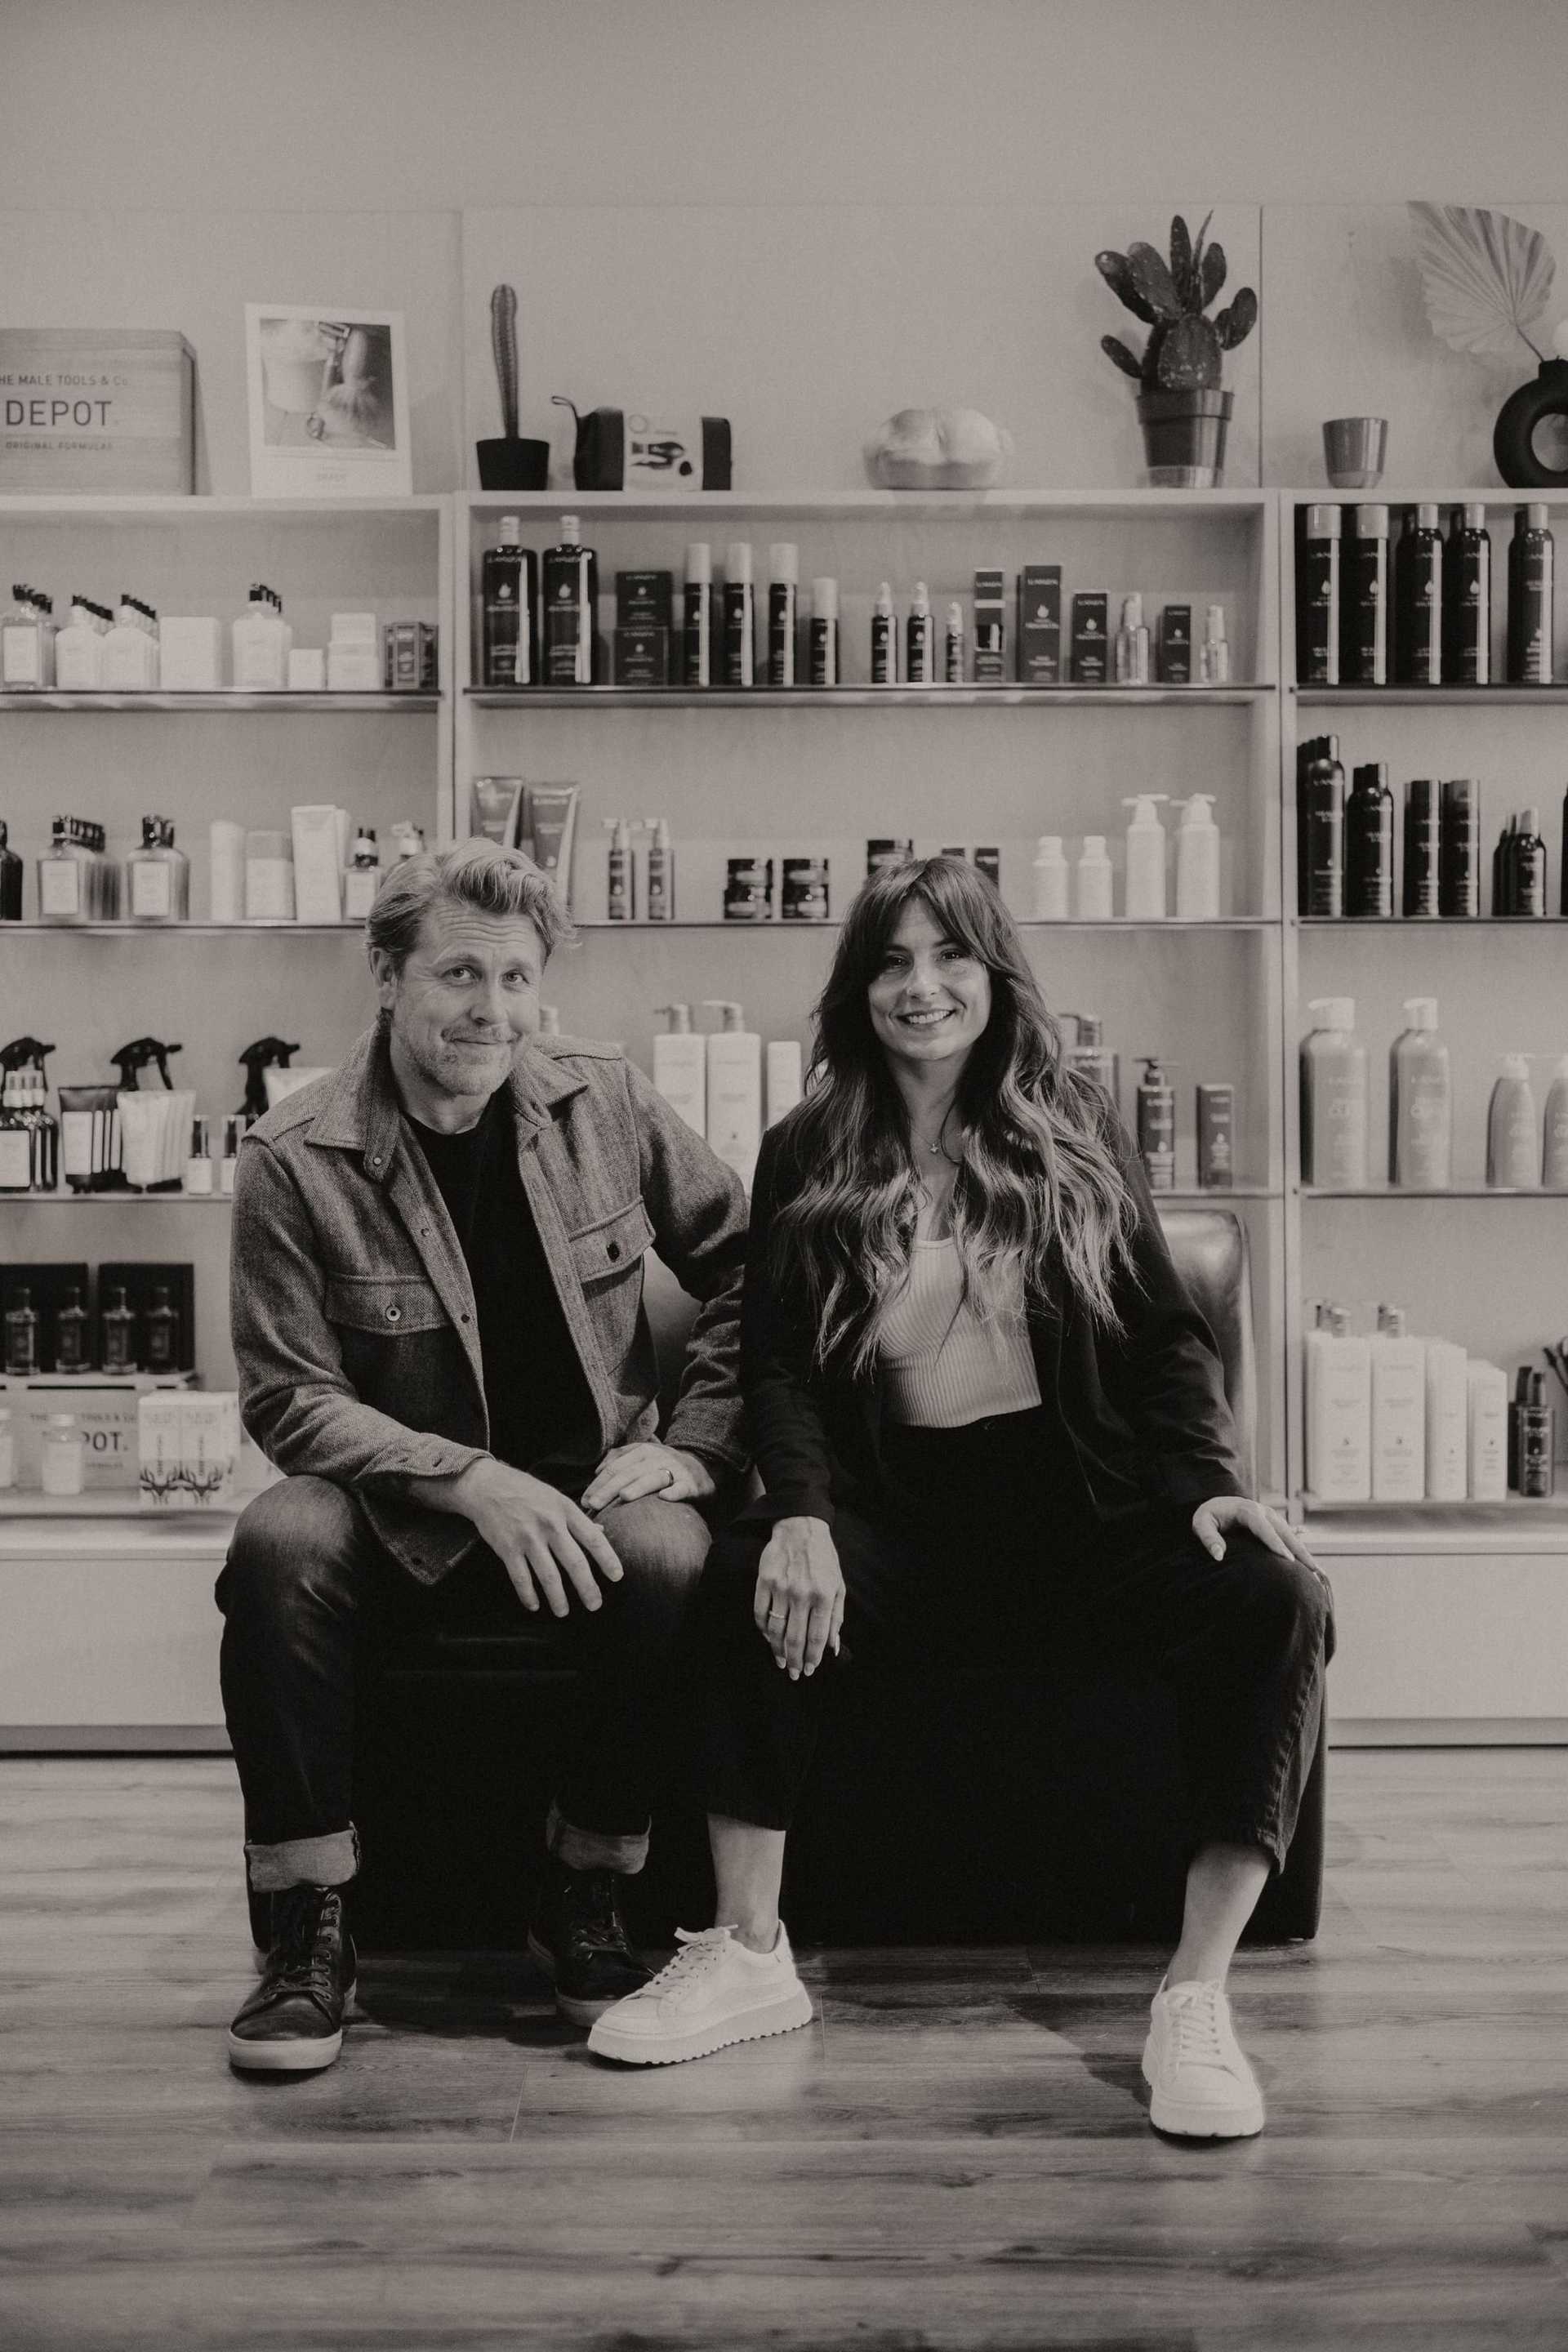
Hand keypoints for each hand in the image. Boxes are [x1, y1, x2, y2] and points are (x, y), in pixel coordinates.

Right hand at [455, 1458, 623, 1618]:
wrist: (487, 1486)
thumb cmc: (525, 1490)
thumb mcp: (556, 1497)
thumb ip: (577, 1518)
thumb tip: (601, 1533)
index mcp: (565, 1510)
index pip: (593, 1539)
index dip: (607, 1559)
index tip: (617, 1576)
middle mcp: (550, 1525)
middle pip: (574, 1562)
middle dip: (587, 1587)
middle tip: (595, 1605)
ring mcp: (528, 1537)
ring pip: (548, 1575)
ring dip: (558, 1598)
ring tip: (563, 1612)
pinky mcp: (507, 1548)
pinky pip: (521, 1578)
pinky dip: (528, 1595)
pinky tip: (534, 1605)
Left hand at [580, 1442, 716, 1513]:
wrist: (699, 1466)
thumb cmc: (662, 1465)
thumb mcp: (641, 1456)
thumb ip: (618, 1459)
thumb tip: (597, 1471)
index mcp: (641, 1452)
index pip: (614, 1468)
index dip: (598, 1484)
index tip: (585, 1501)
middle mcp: (656, 1458)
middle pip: (629, 1473)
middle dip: (609, 1489)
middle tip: (594, 1504)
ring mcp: (673, 1470)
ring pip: (653, 1478)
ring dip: (639, 1487)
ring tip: (624, 1497)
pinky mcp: (690, 1483)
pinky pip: (681, 1488)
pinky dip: (674, 1492)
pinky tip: (665, 1498)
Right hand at [755, 1516, 843, 1680]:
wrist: (800, 1528)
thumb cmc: (823, 1559)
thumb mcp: (838, 1586)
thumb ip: (836, 1617)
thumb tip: (833, 1647)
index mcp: (824, 1595)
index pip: (817, 1635)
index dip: (813, 1656)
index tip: (810, 1669)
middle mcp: (802, 1594)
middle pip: (795, 1637)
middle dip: (795, 1660)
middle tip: (793, 1674)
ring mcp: (781, 1587)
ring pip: (776, 1629)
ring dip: (777, 1649)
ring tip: (780, 1662)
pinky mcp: (764, 1581)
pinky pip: (760, 1613)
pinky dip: (764, 1629)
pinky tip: (768, 1638)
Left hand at [1192, 1494, 1324, 1578]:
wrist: (1216, 1504)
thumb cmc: (1208, 1515)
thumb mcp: (1201, 1523)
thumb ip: (1207, 1537)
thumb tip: (1218, 1554)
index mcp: (1247, 1510)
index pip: (1264, 1528)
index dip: (1276, 1544)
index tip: (1287, 1559)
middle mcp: (1264, 1512)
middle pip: (1285, 1533)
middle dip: (1300, 1552)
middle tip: (1313, 1570)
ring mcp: (1273, 1518)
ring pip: (1292, 1537)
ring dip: (1306, 1554)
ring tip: (1319, 1573)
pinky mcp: (1276, 1525)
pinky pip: (1291, 1539)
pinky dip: (1302, 1552)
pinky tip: (1312, 1568)